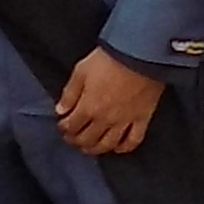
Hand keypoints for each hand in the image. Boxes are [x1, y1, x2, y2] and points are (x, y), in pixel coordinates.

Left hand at [53, 46, 168, 156]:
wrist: (141, 54)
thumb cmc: (110, 58)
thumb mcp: (81, 70)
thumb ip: (70, 93)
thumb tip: (61, 110)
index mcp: (88, 107)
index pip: (71, 126)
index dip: (64, 128)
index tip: (63, 125)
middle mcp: (105, 119)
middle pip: (87, 139)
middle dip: (77, 141)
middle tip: (74, 138)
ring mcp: (124, 121)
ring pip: (108, 144)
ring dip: (96, 149)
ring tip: (91, 147)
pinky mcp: (142, 118)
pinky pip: (133, 140)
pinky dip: (124, 147)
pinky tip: (118, 147)